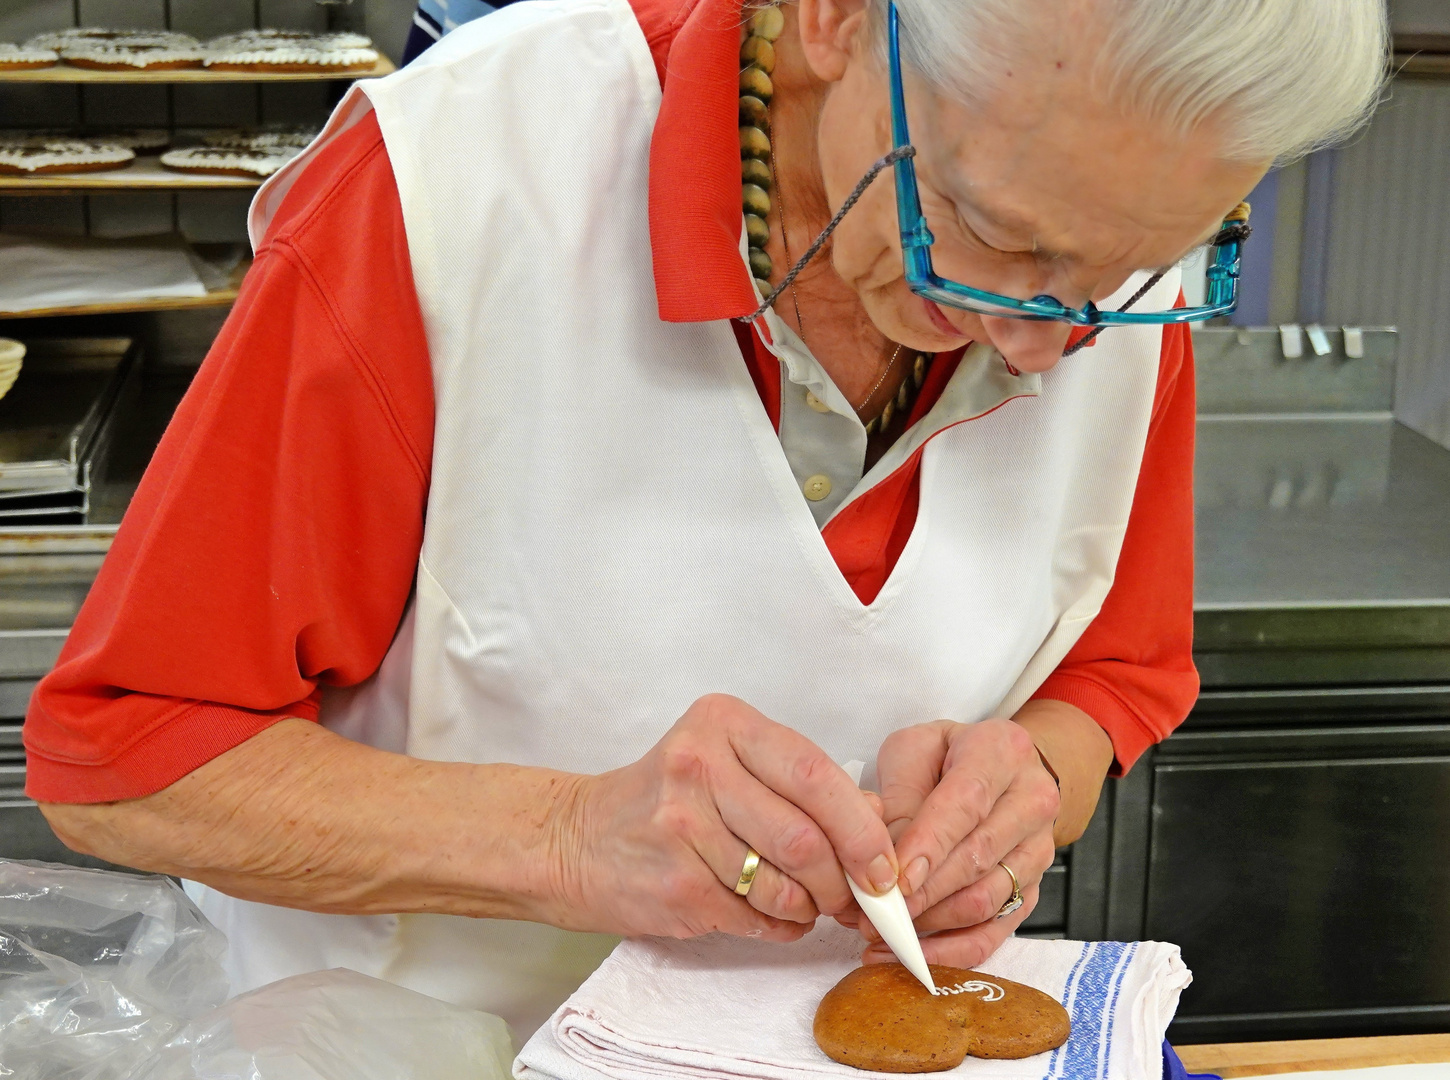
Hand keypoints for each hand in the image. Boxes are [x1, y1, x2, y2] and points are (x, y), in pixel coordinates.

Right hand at [545, 694, 898, 942]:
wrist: (576, 840)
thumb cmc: (666, 800)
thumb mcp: (729, 764)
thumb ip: (802, 783)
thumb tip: (878, 820)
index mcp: (724, 724)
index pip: (815, 773)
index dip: (862, 827)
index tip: (884, 864)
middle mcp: (699, 765)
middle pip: (805, 835)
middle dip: (844, 878)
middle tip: (856, 896)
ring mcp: (681, 825)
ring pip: (783, 883)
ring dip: (811, 905)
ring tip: (807, 902)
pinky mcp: (674, 882)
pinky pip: (754, 916)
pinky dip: (780, 925)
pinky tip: (774, 915)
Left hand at [856, 718, 1058, 967]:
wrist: (1004, 769)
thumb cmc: (949, 756)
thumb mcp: (916, 749)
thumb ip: (899, 794)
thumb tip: (882, 855)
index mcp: (1001, 753)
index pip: (966, 804)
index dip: (929, 846)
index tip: (894, 879)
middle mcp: (1031, 803)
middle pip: (976, 860)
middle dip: (918, 894)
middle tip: (869, 913)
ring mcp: (1037, 852)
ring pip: (983, 902)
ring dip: (927, 926)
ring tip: (878, 933)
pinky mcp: (1030, 892)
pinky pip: (994, 934)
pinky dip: (950, 953)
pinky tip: (910, 956)